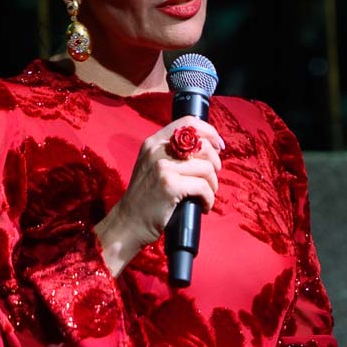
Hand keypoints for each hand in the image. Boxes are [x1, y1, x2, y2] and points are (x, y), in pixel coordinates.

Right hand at [94, 116, 224, 275]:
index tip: (219, 147)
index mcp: (154, 142)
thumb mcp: (153, 166)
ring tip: (206, 196)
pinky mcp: (170, 186)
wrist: (128, 223)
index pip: (188, 123)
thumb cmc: (146, 197)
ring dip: (213, 185)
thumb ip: (173, 154)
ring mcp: (163, 167)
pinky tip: (204, 206)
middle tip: (211, 180)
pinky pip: (204, 187)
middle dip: (215, 164)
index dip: (210, 132)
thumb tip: (208, 148)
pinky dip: (209, 199)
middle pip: (203, 146)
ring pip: (207, 168)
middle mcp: (158, 150)